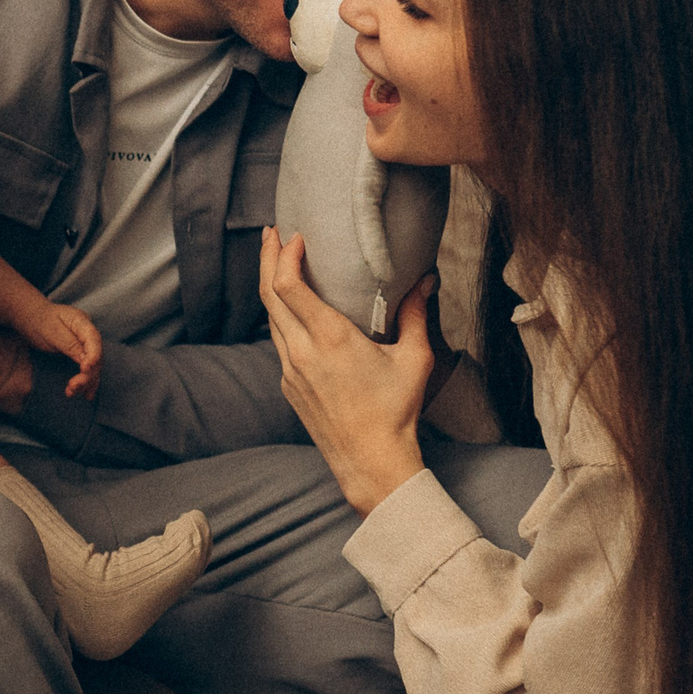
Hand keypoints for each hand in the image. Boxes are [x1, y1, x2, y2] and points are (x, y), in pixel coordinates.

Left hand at [12, 301, 102, 398]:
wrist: (29, 317)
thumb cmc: (38, 321)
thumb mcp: (52, 332)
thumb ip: (70, 345)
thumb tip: (87, 361)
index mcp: (82, 322)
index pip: (94, 341)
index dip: (93, 357)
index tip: (85, 370)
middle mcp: (87, 334)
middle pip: (95, 356)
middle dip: (87, 374)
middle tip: (73, 387)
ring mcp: (84, 344)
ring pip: (93, 365)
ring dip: (86, 381)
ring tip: (72, 393)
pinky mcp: (79, 353)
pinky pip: (86, 368)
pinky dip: (86, 381)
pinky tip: (85, 394)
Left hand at [258, 227, 432, 515]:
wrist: (370, 461)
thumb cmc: (396, 411)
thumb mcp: (414, 359)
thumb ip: (415, 315)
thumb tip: (425, 281)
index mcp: (330, 339)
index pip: (288, 286)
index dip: (284, 256)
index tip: (294, 235)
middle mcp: (302, 352)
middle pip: (269, 295)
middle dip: (267, 259)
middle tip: (271, 232)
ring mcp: (290, 370)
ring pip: (271, 319)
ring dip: (271, 286)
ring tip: (277, 261)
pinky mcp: (289, 385)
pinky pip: (279, 342)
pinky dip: (280, 316)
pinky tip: (290, 307)